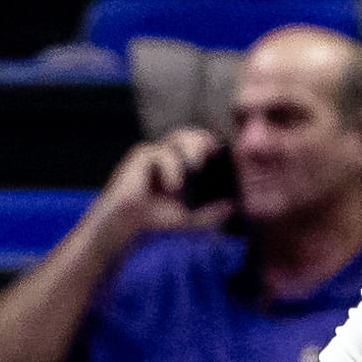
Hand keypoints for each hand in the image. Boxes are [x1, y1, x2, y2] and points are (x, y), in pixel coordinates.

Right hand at [104, 127, 233, 239]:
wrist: (129, 224)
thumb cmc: (156, 220)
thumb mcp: (190, 219)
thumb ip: (211, 214)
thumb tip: (232, 206)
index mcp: (185, 167)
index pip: (204, 147)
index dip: (216, 147)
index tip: (229, 155)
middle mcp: (172, 157)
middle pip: (194, 136)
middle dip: (205, 141)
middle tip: (213, 153)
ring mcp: (156, 154)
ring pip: (179, 138)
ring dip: (191, 147)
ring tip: (196, 166)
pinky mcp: (142, 156)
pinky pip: (160, 152)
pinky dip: (170, 168)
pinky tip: (172, 186)